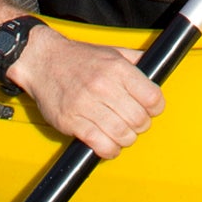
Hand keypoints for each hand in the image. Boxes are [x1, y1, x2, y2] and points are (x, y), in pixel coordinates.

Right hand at [11, 26, 162, 157]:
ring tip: (121, 133)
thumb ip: (137, 61)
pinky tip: (109, 144)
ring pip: (122, 135)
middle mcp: (103, 86)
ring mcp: (86, 104)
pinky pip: (100, 145)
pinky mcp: (71, 121)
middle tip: (134, 122)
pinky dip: (109, 150)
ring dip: (126, 139)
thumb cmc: (79, 58)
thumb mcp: (113, 51)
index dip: (156, 108)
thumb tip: (159, 67)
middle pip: (139, 120)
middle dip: (141, 125)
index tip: (151, 109)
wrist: (42, 60)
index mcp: (117, 68)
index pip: (152, 98)